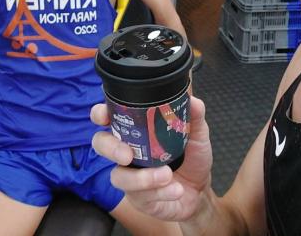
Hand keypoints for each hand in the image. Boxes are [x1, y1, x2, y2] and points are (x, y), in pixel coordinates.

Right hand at [91, 96, 212, 221]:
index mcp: (136, 130)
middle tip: (128, 155)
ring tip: (167, 175)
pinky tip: (176, 190)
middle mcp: (127, 150)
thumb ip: (194, 117)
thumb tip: (194, 101)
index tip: (104, 116)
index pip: (108, 117)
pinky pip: (139, 196)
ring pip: (118, 176)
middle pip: (100, 144)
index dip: (100, 114)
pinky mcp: (137, 197)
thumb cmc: (191, 157)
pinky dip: (159, 192)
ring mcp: (129, 175)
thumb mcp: (197, 134)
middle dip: (110, 148)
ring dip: (142, 177)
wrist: (201, 190)